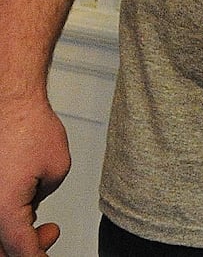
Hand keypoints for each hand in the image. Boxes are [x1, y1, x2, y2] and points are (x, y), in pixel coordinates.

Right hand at [0, 92, 68, 256]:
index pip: (20, 251)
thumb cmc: (27, 127)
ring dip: (14, 237)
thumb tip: (32, 210)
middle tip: (48, 236)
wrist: (9, 102)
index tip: (47, 254)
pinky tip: (26, 210)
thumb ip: (43, 199)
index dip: (38, 256)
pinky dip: (6, 220)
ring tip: (40, 225)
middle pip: (1, 249)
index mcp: (2, 210)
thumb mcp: (56, 170)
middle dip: (25, 250)